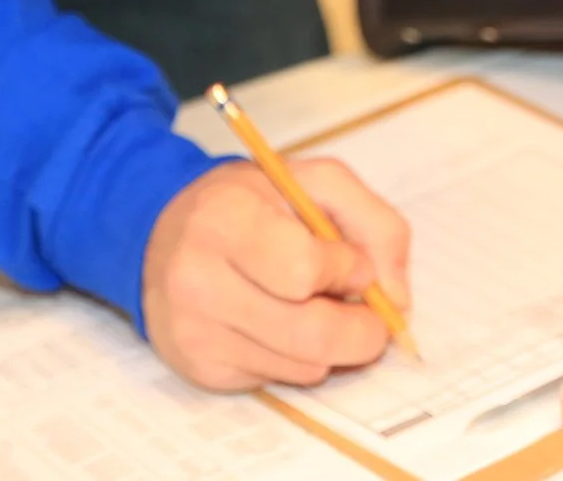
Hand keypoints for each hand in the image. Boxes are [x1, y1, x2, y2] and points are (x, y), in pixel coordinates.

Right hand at [142, 158, 413, 391]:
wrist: (165, 233)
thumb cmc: (251, 204)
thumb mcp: (317, 183)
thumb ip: (375, 224)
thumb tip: (397, 298)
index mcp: (224, 217)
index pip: (304, 269)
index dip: (348, 270)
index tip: (356, 264)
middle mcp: (197, 278)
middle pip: (310, 333)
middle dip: (362, 330)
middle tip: (373, 317)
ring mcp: (192, 330)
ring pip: (302, 365)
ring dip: (334, 345)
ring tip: (323, 310)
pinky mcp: (197, 367)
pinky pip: (278, 380)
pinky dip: (299, 359)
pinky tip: (285, 326)